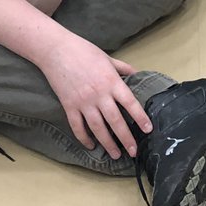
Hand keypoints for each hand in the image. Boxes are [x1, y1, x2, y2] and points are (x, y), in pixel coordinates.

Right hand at [40, 37, 151, 160]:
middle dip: (126, 138)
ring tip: (115, 154)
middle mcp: (99, 94)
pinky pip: (77, 127)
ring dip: (108, 143)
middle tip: (134, 152)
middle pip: (115, 120)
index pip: (130, 103)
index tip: (148, 130)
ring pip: (98, 128)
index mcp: (112, 81)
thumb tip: (136, 74)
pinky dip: (84, 138)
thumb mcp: (107, 57)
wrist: (57, 50)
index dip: (140, 117)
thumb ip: (123, 68)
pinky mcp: (69, 106)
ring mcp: (83, 102)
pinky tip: (91, 146)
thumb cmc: (84, 51)